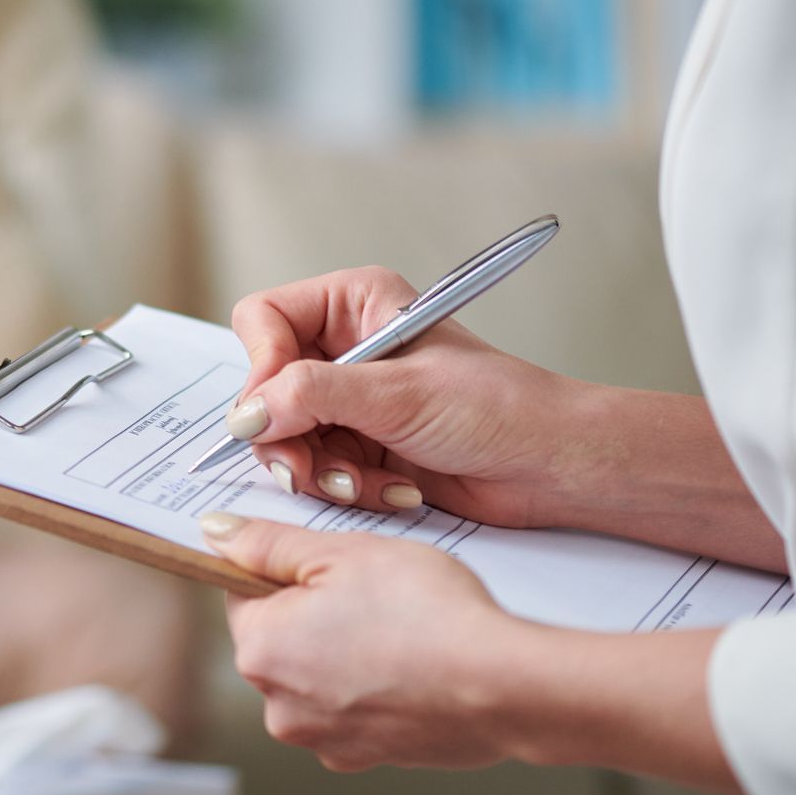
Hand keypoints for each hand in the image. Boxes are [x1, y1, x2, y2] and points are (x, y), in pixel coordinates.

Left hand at [204, 513, 740, 794]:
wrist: (501, 686)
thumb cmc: (427, 613)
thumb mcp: (341, 551)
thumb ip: (270, 543)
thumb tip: (216, 532)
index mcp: (260, 649)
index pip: (243, 592)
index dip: (286, 567)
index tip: (325, 561)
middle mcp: (278, 706)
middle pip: (280, 637)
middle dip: (316, 611)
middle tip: (372, 589)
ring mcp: (323, 739)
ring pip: (318, 674)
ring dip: (345, 650)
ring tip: (399, 627)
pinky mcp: (366, 758)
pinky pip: (355, 708)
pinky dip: (376, 686)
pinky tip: (412, 663)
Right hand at [227, 266, 585, 526]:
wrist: (549, 465)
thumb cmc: (498, 408)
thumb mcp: (398, 394)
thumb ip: (312, 396)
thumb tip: (246, 414)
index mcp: (352, 304)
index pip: (264, 320)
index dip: (260, 369)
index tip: (271, 414)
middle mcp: (344, 348)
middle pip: (265, 388)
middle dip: (287, 437)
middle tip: (306, 471)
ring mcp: (350, 400)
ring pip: (284, 437)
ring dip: (319, 470)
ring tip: (363, 483)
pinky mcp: (360, 446)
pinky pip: (316, 470)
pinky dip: (345, 487)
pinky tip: (390, 491)